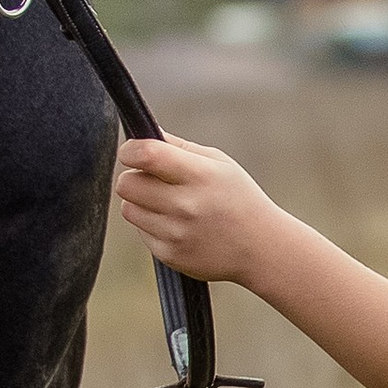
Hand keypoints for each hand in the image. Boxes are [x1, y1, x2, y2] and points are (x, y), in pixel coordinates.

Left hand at [113, 136, 281, 285]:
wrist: (261, 248)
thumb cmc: (237, 197)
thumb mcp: (219, 163)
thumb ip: (178, 147)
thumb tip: (140, 133)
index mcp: (200, 175)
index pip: (147, 155)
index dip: (130, 150)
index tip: (132, 152)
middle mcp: (186, 205)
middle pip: (126, 184)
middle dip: (134, 177)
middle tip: (153, 180)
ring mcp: (176, 233)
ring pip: (128, 208)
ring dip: (141, 203)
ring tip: (169, 204)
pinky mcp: (169, 254)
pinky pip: (141, 231)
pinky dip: (153, 225)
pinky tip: (179, 226)